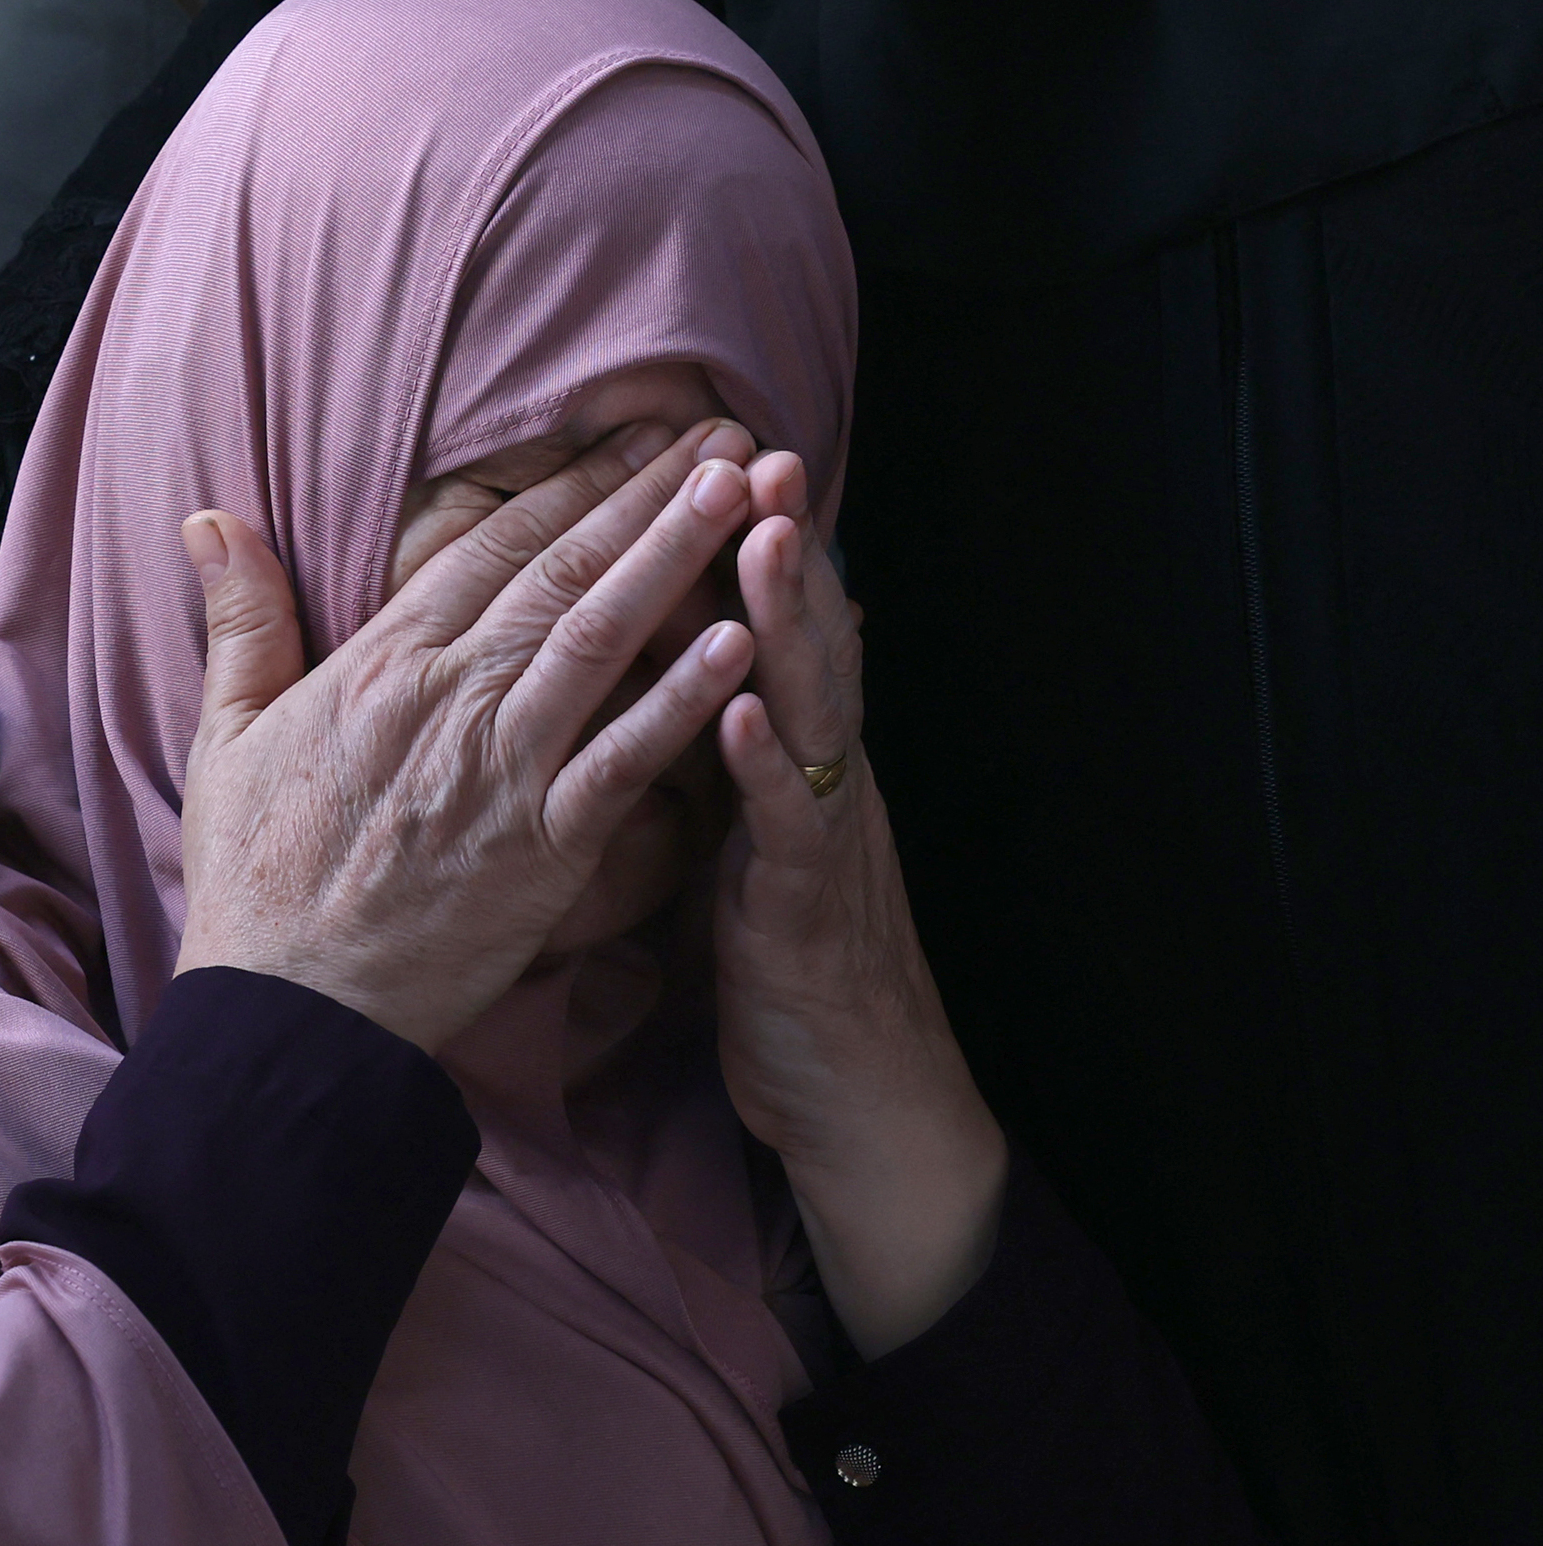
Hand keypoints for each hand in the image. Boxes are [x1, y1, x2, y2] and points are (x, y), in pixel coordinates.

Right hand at [177, 420, 759, 1050]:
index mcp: (381, 663)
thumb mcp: (224, 735)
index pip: (491, 544)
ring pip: (601, 637)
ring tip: (747, 493)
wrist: (287, 1010)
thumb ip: (242, 621)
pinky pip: (625, 758)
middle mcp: (448, 696)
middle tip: (727, 434)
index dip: (572, 481)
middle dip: (650, 495)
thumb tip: (210, 520)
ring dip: (677, 558)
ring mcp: (500, 768)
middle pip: (563, 570)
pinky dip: (682, 698)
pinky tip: (740, 639)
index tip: (636, 434)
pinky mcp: (543, 846)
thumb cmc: (255, 878)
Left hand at [714, 450, 1007, 1358]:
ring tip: (762, 538)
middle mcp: (823, 782)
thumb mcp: (748, 841)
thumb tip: (691, 675)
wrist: (856, 1097)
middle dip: (780, 544)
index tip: (712, 453)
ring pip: (812, 714)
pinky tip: (739, 715)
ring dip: (788, 626)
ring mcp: (825, 842)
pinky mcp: (809, 915)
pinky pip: (791, 833)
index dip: (751, 545)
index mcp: (794, 761)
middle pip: (804, 645)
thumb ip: (726, 758)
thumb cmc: (789, 965)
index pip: (774, 633)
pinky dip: (765, 770)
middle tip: (756, 448)